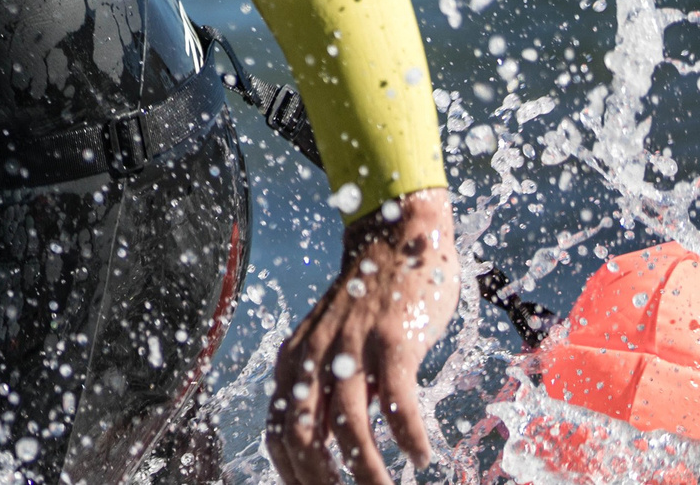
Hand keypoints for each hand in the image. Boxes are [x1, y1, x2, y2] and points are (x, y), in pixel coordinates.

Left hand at [269, 189, 459, 484]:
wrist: (392, 238)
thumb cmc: (365, 305)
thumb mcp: (328, 346)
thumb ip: (323, 389)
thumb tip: (322, 450)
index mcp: (293, 362)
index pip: (279, 433)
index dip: (294, 475)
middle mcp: (313, 357)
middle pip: (304, 436)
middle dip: (323, 482)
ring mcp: (352, 348)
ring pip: (349, 426)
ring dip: (368, 472)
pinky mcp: (392, 340)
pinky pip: (397, 400)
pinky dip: (408, 436)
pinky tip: (421, 457)